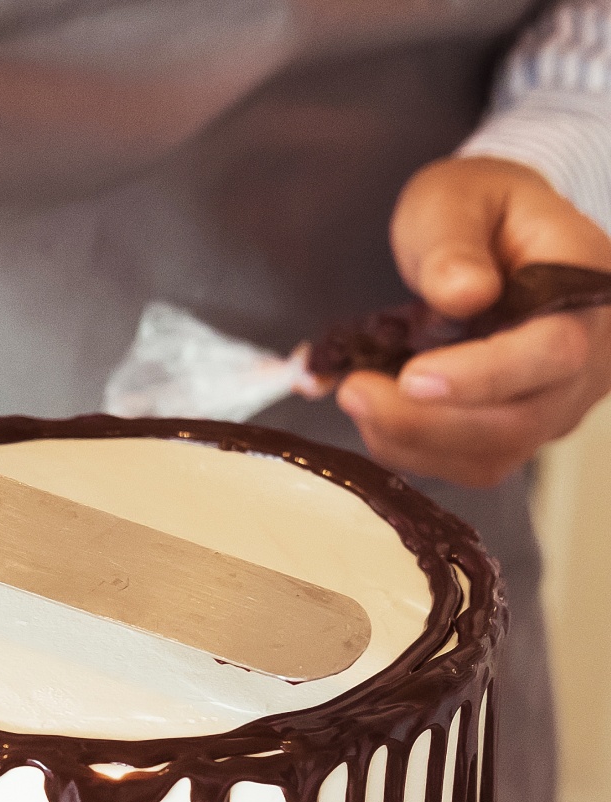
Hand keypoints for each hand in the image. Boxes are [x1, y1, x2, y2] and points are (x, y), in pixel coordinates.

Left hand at [337, 156, 610, 487]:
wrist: (495, 238)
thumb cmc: (481, 210)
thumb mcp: (458, 198)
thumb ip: (454, 240)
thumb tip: (462, 293)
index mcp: (586, 290)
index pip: (553, 351)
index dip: (483, 376)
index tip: (412, 377)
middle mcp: (586, 361)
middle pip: (516, 422)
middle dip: (425, 421)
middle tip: (354, 390)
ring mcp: (554, 405)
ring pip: (489, 456)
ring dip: (409, 440)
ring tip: (354, 393)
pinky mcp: (516, 433)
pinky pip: (467, 463)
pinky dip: (410, 447)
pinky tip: (374, 410)